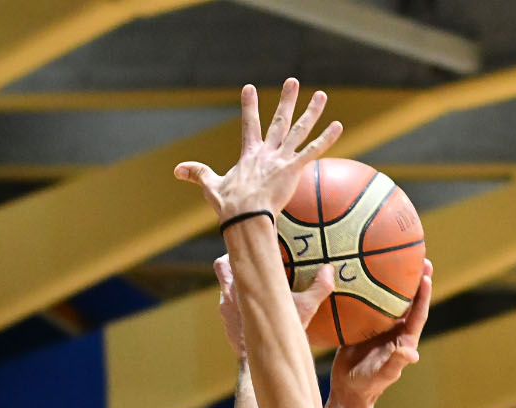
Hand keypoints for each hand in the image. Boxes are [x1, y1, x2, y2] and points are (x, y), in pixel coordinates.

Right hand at [175, 81, 341, 222]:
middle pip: (280, 121)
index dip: (249, 105)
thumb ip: (198, 174)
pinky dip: (326, 139)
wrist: (244, 217)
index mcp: (250, 154)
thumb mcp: (211, 186)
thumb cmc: (230, 205)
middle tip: (293, 81)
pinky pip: (313, 150)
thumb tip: (176, 170)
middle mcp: (267, 152)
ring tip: (321, 96)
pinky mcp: (292, 168)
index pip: (249, 124)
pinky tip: (338, 125)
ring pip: (299, 130)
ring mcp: (281, 158)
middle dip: (287, 100)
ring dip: (311, 113)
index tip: (250, 87)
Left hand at [216, 255, 335, 360]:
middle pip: (222, 268)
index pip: (229, 256)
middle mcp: (229, 293)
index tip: (244, 240)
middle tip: (246, 261)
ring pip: (225, 290)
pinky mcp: (227, 326)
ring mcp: (225, 310)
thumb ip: (317, 288)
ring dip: (235, 287)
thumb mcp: (303, 309)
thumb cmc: (279, 332)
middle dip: (231, 263)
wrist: (260, 362)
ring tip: (251, 288)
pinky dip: (237, 308)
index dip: (234, 247)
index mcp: (243, 283)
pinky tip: (251, 312)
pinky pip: (229, 310)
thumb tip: (329, 269)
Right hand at [328, 260, 431, 407]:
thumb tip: (414, 355)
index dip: (423, 295)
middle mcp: (394, 329)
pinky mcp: (361, 326)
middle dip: (413, 280)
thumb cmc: (370, 384)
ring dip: (390, 281)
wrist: (348, 389)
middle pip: (407, 300)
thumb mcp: (384, 373)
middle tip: (417, 257)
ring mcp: (378, 326)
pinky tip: (357, 273)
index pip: (418, 312)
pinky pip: (365, 303)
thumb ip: (396, 362)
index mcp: (404, 338)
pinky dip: (364, 289)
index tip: (426, 275)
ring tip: (389, 258)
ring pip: (387, 299)